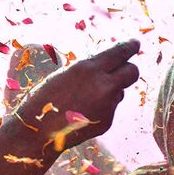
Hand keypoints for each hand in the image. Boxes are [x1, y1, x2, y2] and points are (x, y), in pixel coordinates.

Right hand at [21, 39, 139, 149]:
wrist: (38, 131)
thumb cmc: (46, 98)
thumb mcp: (67, 74)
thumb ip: (91, 70)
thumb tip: (111, 67)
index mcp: (88, 68)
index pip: (119, 52)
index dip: (130, 46)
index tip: (135, 43)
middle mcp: (102, 86)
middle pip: (132, 72)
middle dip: (129, 68)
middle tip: (124, 68)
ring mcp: (107, 105)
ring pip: (120, 91)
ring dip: (111, 90)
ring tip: (85, 97)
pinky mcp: (107, 121)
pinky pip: (111, 108)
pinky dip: (102, 107)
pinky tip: (83, 112)